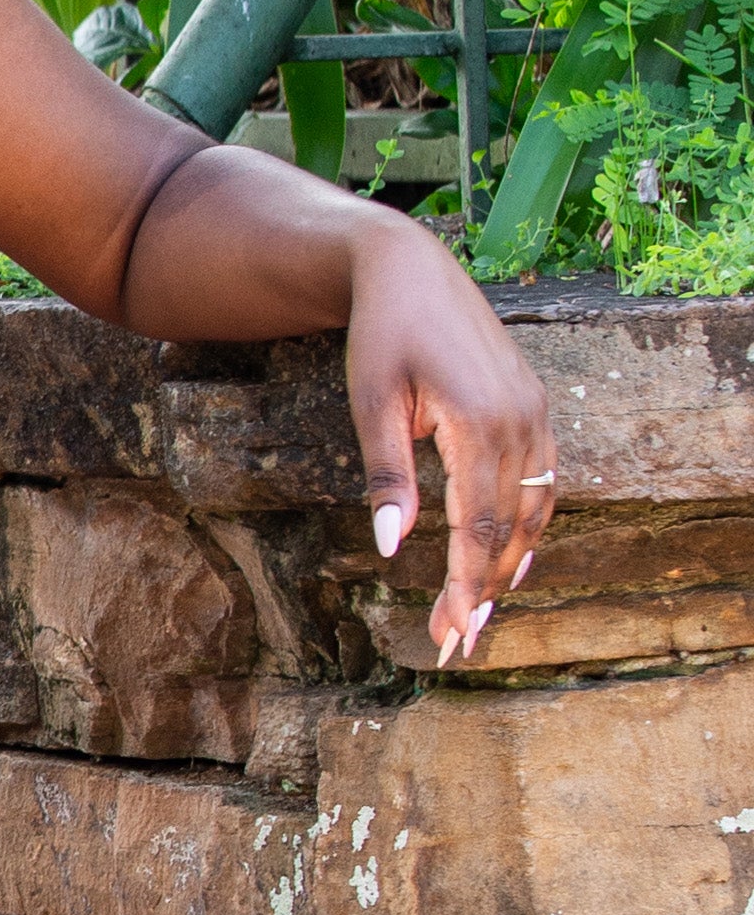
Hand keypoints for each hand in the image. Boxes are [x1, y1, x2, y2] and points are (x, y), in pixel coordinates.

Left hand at [345, 222, 557, 664]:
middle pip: (510, 526)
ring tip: (478, 614)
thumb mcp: (371, 404)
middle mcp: (521, 419)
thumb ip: (387, 476)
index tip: (451, 631)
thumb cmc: (382, 336)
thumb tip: (391, 546)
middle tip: (456, 643)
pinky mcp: (534, 408)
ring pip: (535, 508)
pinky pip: (543, 481)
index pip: (479, 524)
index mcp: (480, 420)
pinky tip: (506, 559)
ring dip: (509, 564)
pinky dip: (527, 525)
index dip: (467, 584)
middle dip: (484, 589)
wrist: (410, 271)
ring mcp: (534, 412)